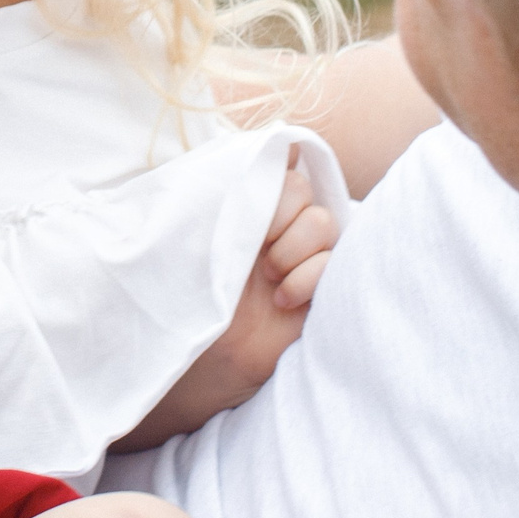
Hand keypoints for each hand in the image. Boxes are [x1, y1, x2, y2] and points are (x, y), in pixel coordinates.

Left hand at [113, 150, 341, 450]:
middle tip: (254, 253)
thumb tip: (253, 154)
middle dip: (279, 216)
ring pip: (323, 222)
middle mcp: (277, 228)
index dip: (268, 180)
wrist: (189, 363)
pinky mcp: (320, 292)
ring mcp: (301, 259)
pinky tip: (284, 301)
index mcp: (246, 208)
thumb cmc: (183, 301)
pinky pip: (335, 263)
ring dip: (293, 248)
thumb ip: (218, 193)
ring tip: (268, 280)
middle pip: (301, 189)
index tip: (246, 207)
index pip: (279, 162)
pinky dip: (310, 277)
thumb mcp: (189, 238)